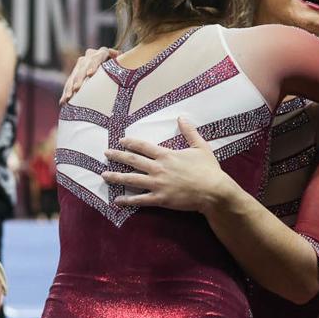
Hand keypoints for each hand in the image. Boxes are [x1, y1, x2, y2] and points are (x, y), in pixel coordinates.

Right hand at [60, 47, 119, 103]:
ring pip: (74, 75)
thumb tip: (117, 56)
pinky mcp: (76, 72)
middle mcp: (90, 55)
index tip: (90, 74)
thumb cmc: (123, 70)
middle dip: (79, 78)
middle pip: (83, 66)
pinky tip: (63, 101)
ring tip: (68, 98)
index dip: (93, 65)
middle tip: (76, 89)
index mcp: (103, 52)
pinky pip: (69, 82)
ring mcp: (82, 63)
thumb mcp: (123, 66)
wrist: (116, 70)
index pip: (97, 57)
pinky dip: (67, 92)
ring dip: (70, 87)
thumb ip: (123, 63)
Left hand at [102, 117, 236, 213]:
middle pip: (133, 160)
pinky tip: (117, 200)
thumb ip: (189, 132)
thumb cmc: (208, 170)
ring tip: (104, 175)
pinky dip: (128, 200)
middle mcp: (158, 168)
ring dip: (116, 176)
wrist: (213, 191)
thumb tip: (182, 117)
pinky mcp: (160, 199)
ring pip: (132, 179)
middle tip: (106, 154)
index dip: (130, 142)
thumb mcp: (201, 147)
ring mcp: (157, 184)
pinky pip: (140, 199)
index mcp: (166, 155)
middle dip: (117, 156)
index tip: (121, 140)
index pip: (143, 146)